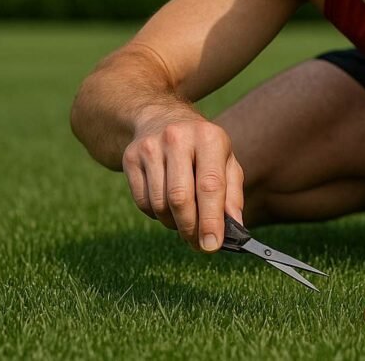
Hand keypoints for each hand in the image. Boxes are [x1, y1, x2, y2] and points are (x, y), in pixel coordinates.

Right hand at [121, 118, 243, 252]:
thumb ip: (232, 194)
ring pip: (159, 204)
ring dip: (173, 223)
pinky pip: (142, 202)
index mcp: (209, 138)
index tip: (212, 245)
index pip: (210, 186)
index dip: (211, 220)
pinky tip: (167, 205)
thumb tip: (234, 229)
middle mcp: (178, 138)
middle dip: (190, 228)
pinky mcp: (130, 157)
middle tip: (198, 244)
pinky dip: (156, 214)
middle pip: (180, 198)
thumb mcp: (226, 161)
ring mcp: (150, 147)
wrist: (161, 118)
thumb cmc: (202, 148)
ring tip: (185, 220)